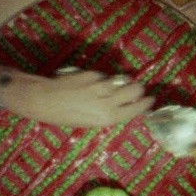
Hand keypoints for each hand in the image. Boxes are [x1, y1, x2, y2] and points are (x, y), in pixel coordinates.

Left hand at [0, 68, 153, 126]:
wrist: (44, 99)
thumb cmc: (64, 116)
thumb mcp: (89, 121)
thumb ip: (108, 112)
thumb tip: (123, 104)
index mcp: (107, 118)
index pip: (136, 109)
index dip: (146, 104)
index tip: (151, 100)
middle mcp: (107, 101)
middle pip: (135, 89)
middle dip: (138, 89)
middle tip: (136, 89)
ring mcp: (100, 86)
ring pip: (123, 79)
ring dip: (123, 81)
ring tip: (117, 84)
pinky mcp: (92, 74)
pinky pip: (105, 76)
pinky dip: (103, 79)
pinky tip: (92, 83)